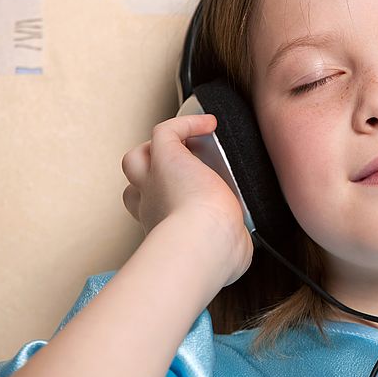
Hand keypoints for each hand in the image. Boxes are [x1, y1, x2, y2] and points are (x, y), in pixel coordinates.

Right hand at [120, 114, 253, 284]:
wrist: (207, 241)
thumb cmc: (215, 253)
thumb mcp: (225, 250)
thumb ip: (230, 242)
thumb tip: (242, 241)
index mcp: (165, 230)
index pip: (153, 216)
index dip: (163, 206)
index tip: (188, 204)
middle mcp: (152, 206)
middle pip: (135, 188)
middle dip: (149, 180)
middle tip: (179, 173)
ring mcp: (154, 181)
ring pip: (136, 160)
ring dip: (153, 151)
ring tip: (184, 145)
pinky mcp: (166, 157)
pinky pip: (165, 131)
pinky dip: (184, 123)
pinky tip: (207, 123)